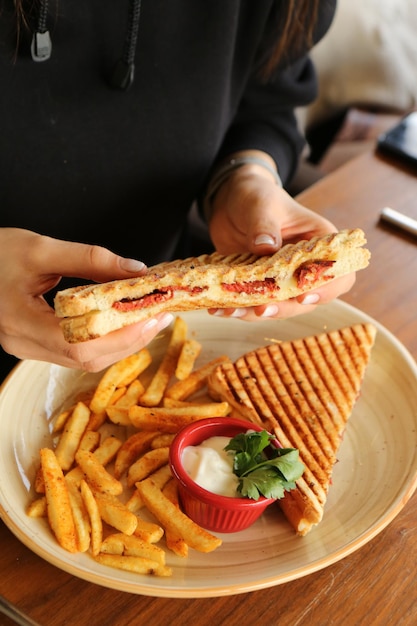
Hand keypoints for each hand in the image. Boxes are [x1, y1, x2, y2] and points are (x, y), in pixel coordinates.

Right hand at [0, 228, 172, 371]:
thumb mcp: (41, 248)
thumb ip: (90, 259)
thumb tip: (134, 270)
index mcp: (20, 321)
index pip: (80, 345)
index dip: (121, 336)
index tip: (153, 317)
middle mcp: (23, 343)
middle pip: (87, 358)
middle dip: (130, 340)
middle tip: (160, 317)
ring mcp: (27, 347)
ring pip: (83, 359)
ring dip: (120, 342)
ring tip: (148, 319)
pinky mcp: (32, 343)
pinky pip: (74, 352)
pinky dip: (102, 340)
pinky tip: (121, 324)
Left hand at [207, 158, 355, 319]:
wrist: (231, 201)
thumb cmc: (256, 195)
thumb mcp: (261, 204)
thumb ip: (264, 225)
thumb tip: (266, 246)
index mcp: (320, 243)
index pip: (337, 273)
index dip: (325, 289)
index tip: (301, 296)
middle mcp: (305, 266)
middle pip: (306, 299)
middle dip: (283, 308)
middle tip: (261, 310)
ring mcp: (281, 279)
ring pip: (277, 306)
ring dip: (255, 313)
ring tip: (232, 310)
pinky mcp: (258, 286)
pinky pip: (252, 303)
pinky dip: (237, 308)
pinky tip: (218, 308)